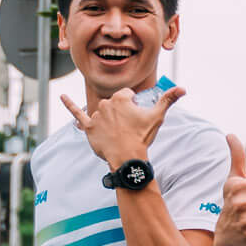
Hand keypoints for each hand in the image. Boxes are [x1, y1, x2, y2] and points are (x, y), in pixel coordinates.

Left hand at [63, 84, 184, 172]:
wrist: (127, 157)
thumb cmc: (142, 136)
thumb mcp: (157, 116)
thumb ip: (169, 99)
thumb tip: (184, 88)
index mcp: (121, 97)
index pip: (127, 96)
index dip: (133, 107)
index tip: (136, 119)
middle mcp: (106, 103)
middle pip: (114, 104)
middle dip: (121, 114)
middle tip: (128, 129)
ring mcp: (96, 115)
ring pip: (104, 114)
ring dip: (109, 121)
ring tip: (118, 134)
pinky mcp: (88, 127)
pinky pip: (77, 114)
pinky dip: (69, 104)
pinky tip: (61, 96)